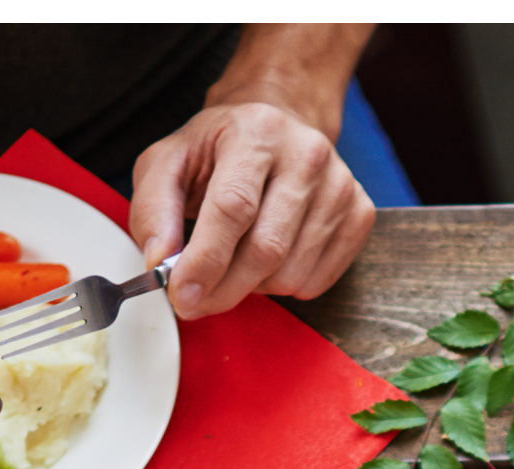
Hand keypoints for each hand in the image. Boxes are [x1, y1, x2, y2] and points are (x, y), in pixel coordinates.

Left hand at [130, 101, 374, 319]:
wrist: (279, 123)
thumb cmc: (221, 148)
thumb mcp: (169, 162)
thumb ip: (154, 210)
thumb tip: (160, 262)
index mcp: (256, 132)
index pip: (233, 208)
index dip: (205, 261)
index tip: (182, 295)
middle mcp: (307, 155)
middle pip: (266, 250)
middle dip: (223, 289)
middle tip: (195, 300)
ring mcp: (340, 186)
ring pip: (290, 274)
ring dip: (252, 287)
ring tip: (236, 261)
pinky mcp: (360, 214)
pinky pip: (316, 281)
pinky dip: (283, 287)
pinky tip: (269, 259)